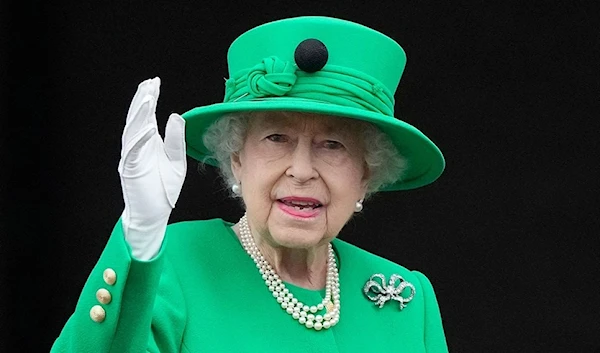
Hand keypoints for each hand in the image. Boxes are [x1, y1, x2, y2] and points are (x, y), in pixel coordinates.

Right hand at [117, 77, 186, 258]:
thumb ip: (175, 139)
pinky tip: (148, 127)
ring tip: (148, 97)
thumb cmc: (163, 188)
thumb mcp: (176, 160)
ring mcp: (132, 158)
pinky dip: (140, 139)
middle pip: (137, 119)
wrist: (154, 214)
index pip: (146, 116)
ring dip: (140, 114)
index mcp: (148, 143)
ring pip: (133, 131)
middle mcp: (137, 147)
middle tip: (150, 83)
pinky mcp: (131, 170)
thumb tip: (175, 116)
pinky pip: (134, 152)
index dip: (149, 99)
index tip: (155, 82)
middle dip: (143, 100)